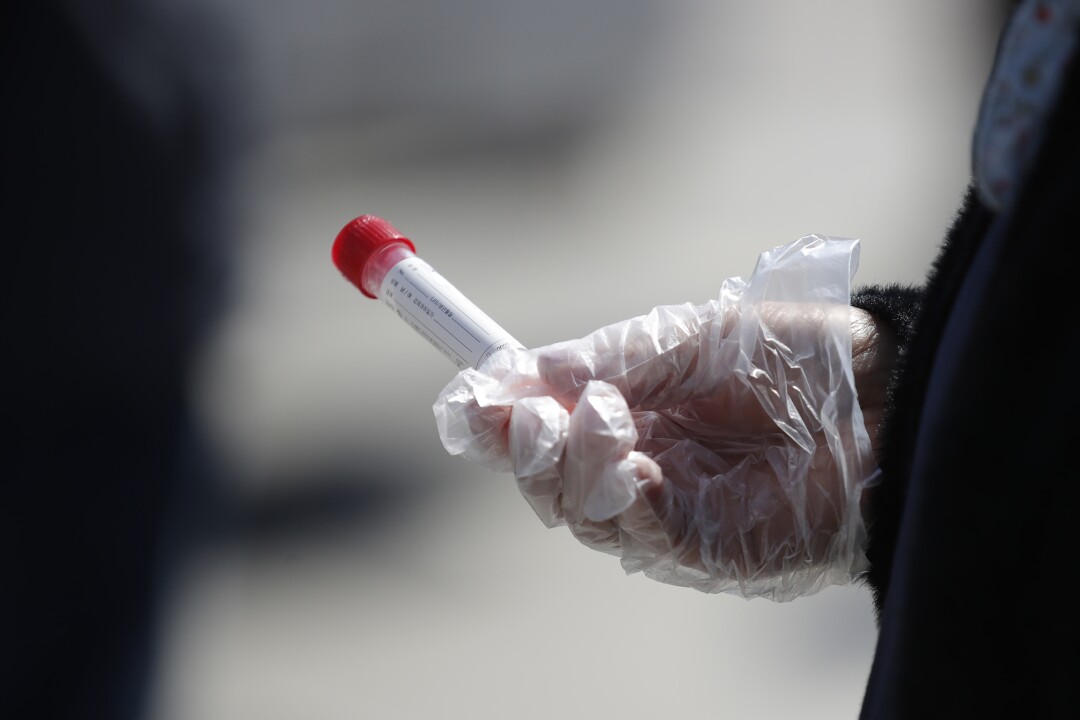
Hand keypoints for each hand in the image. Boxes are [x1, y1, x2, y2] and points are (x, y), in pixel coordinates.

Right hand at [434, 236, 891, 599]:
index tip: (464, 393)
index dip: (494, 414)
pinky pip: (638, 537)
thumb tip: (514, 371)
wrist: (886, 392)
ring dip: (569, 467)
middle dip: (520, 447)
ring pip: (580, 513)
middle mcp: (639, 466)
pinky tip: (632, 458)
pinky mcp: (707, 551)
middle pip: (545, 481)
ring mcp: (670, 513)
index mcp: (629, 411)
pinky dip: (619, 498)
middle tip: (527, 412)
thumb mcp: (683, 337)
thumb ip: (603, 358)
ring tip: (605, 415)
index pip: (541, 425)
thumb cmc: (793, 356)